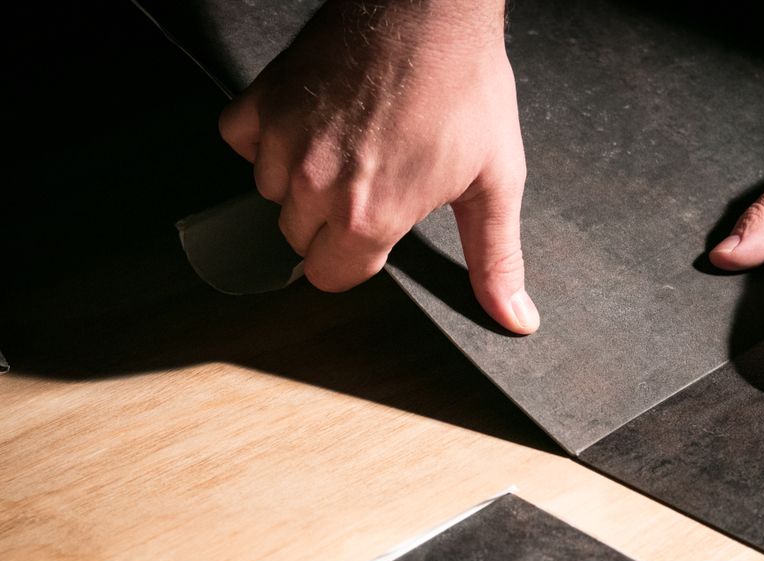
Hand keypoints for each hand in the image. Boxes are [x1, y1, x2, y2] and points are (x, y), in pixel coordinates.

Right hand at [218, 0, 539, 333]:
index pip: (330, 277)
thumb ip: (495, 258)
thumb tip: (514, 318)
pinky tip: (308, 123)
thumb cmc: (466, 86)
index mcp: (370, 217)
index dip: (357, 257)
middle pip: (299, 238)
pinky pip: (241, 140)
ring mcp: (284, 140)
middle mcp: (317, 186)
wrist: (431, 7)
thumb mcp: (494, 182)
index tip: (376, 229)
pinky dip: (266, 136)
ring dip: (299, 180)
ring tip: (346, 145)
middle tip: (371, 179)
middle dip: (331, 221)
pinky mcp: (264, 99)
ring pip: (270, 192)